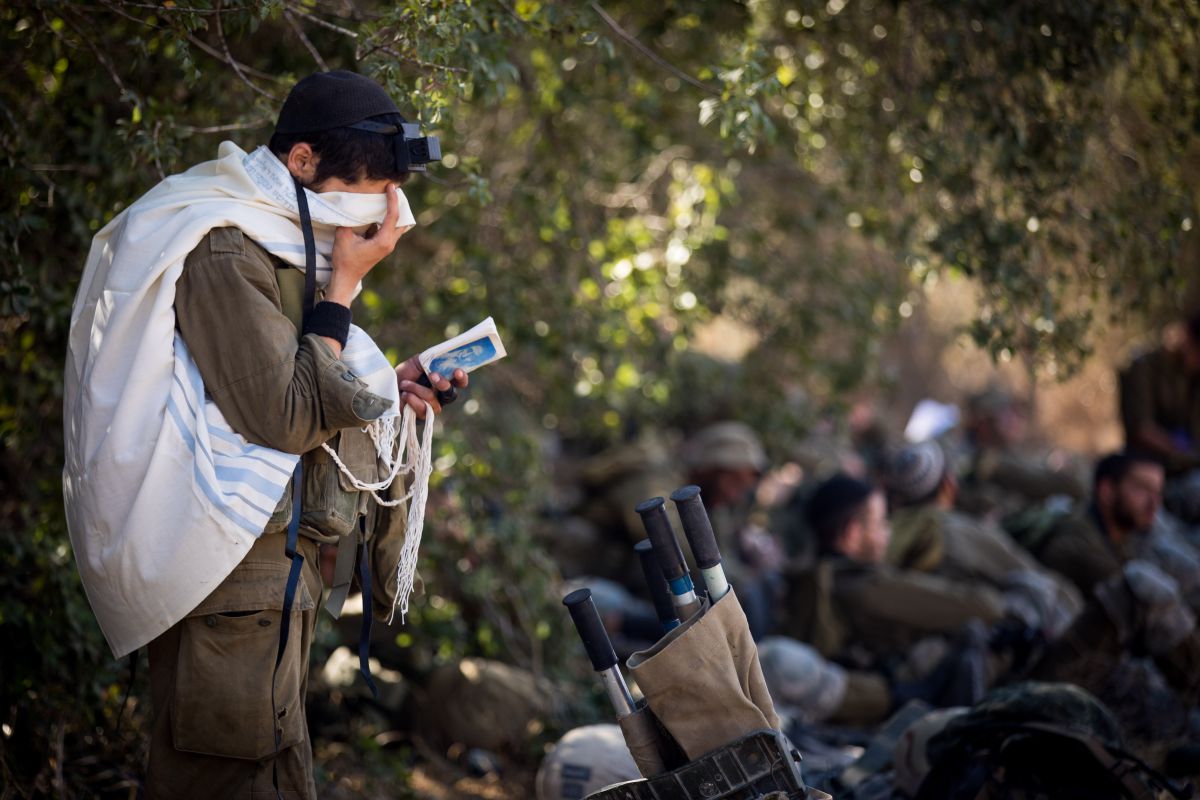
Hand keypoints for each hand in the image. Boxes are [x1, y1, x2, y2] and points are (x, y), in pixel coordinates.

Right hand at [325, 184, 409, 306]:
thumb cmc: (345, 259)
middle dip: (399, 205)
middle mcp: (389, 243)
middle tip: (393, 191)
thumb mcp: (343, 236)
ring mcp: (387, 246)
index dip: (393, 199)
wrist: (346, 277)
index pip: (393, 216)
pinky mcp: (382, 247)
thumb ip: (349, 220)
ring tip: (386, 199)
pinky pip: (388, 230)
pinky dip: (385, 220)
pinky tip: (376, 212)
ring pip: (396, 226)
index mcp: (384, 241)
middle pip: (401, 221)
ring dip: (393, 213)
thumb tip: (352, 208)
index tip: (391, 187)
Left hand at [395, 356, 468, 418]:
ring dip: (417, 388)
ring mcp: (431, 408)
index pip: (458, 383)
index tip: (457, 371)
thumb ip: (431, 359)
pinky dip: (412, 398)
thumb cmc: (403, 376)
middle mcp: (440, 397)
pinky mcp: (422, 417)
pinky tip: (404, 394)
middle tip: (433, 376)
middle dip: (443, 384)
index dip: (461, 378)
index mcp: (442, 382)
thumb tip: (443, 355)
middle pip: (452, 394)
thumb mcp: (416, 362)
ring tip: (404, 384)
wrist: (386, 389)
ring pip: (433, 399)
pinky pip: (423, 408)